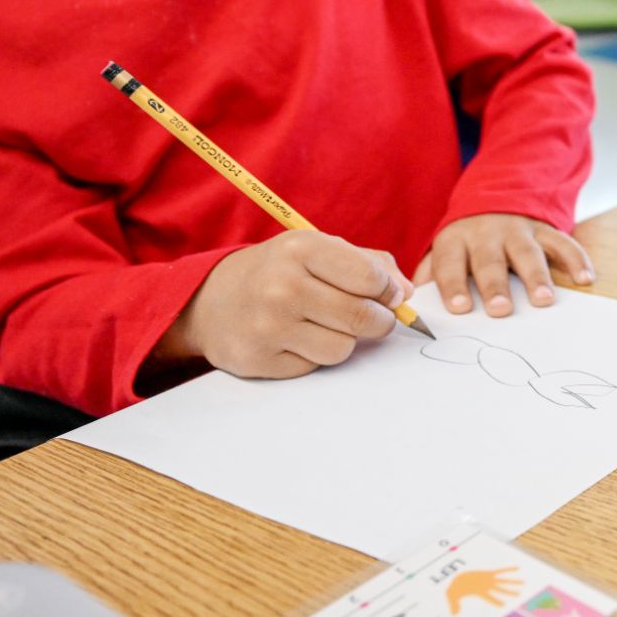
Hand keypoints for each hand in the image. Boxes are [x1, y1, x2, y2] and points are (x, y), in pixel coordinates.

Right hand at [160, 228, 412, 380]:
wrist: (210, 300)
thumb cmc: (278, 271)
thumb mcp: (318, 250)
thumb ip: (369, 265)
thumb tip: (405, 294)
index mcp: (301, 249)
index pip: (370, 278)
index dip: (389, 291)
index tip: (389, 296)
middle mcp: (282, 286)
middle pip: (361, 317)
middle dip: (380, 321)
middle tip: (375, 318)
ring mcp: (268, 326)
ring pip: (343, 348)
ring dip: (346, 341)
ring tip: (328, 325)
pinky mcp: (258, 360)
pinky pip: (314, 367)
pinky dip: (315, 355)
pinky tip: (297, 338)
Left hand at [416, 213, 593, 315]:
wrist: (496, 198)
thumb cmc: (465, 243)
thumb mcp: (443, 252)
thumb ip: (430, 278)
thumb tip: (412, 309)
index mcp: (455, 241)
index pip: (450, 263)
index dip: (454, 285)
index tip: (459, 308)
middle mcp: (485, 234)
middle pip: (489, 260)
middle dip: (495, 285)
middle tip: (500, 310)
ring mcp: (517, 230)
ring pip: (527, 253)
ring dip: (537, 276)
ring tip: (544, 300)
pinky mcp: (543, 229)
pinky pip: (562, 242)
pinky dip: (576, 260)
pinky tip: (585, 279)